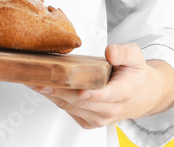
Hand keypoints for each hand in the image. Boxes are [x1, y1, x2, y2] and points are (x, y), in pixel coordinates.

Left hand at [27, 43, 173, 128]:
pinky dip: (54, 98)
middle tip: (39, 78)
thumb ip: (123, 53)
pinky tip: (43, 86)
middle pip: (80, 102)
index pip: (106, 96)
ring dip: (50, 94)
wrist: (140, 95)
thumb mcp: (135, 56)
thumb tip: (110, 52)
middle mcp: (110, 109)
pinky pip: (68, 110)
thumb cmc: (134, 74)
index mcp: (124, 92)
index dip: (92, 94)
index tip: (79, 89)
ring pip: (70, 106)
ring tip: (33, 80)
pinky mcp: (88, 121)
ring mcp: (98, 118)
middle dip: (58, 90)